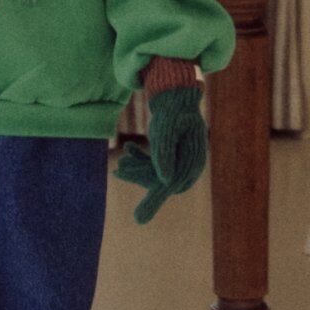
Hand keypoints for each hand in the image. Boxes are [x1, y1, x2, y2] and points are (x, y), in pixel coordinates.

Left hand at [113, 85, 207, 224]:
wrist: (175, 99)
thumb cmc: (172, 113)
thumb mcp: (166, 133)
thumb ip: (165, 156)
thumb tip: (166, 181)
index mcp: (192, 162)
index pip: (171, 185)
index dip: (154, 197)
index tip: (139, 210)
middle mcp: (189, 167)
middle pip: (160, 181)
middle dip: (139, 175)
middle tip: (117, 171)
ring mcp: (180, 163)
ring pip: (154, 174)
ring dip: (136, 167)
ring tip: (121, 160)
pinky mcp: (171, 158)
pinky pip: (154, 165)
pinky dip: (140, 158)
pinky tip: (129, 147)